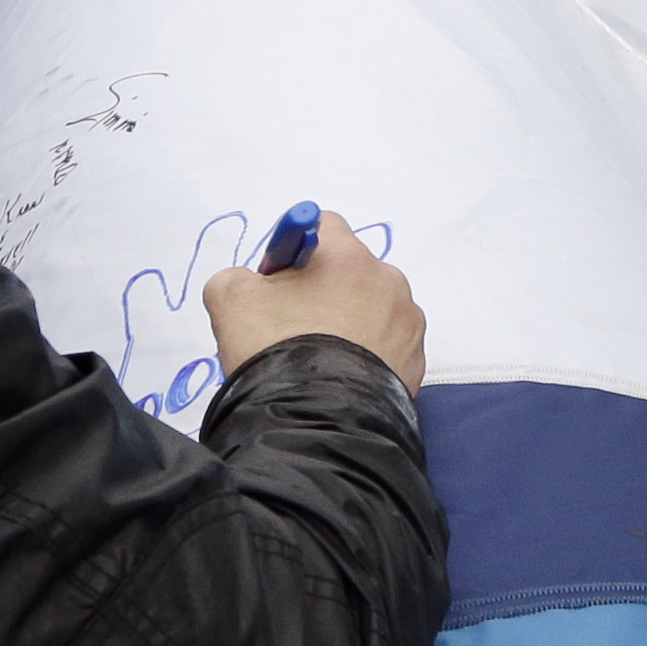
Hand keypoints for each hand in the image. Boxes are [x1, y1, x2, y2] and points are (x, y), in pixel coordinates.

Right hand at [205, 210, 424, 390]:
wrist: (318, 420)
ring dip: (350, 323)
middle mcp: (388, 279)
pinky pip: (389, 345)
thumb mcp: (229, 299)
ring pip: (373, 309)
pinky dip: (369, 354)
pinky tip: (343, 376)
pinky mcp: (417, 360)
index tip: (277, 284)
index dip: (293, 252)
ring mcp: (408, 321)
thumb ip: (238, 276)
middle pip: (350, 271)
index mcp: (347, 256)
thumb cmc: (276, 349)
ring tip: (321, 359)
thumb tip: (252, 282)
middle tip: (294, 328)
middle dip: (324, 291)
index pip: (321, 225)